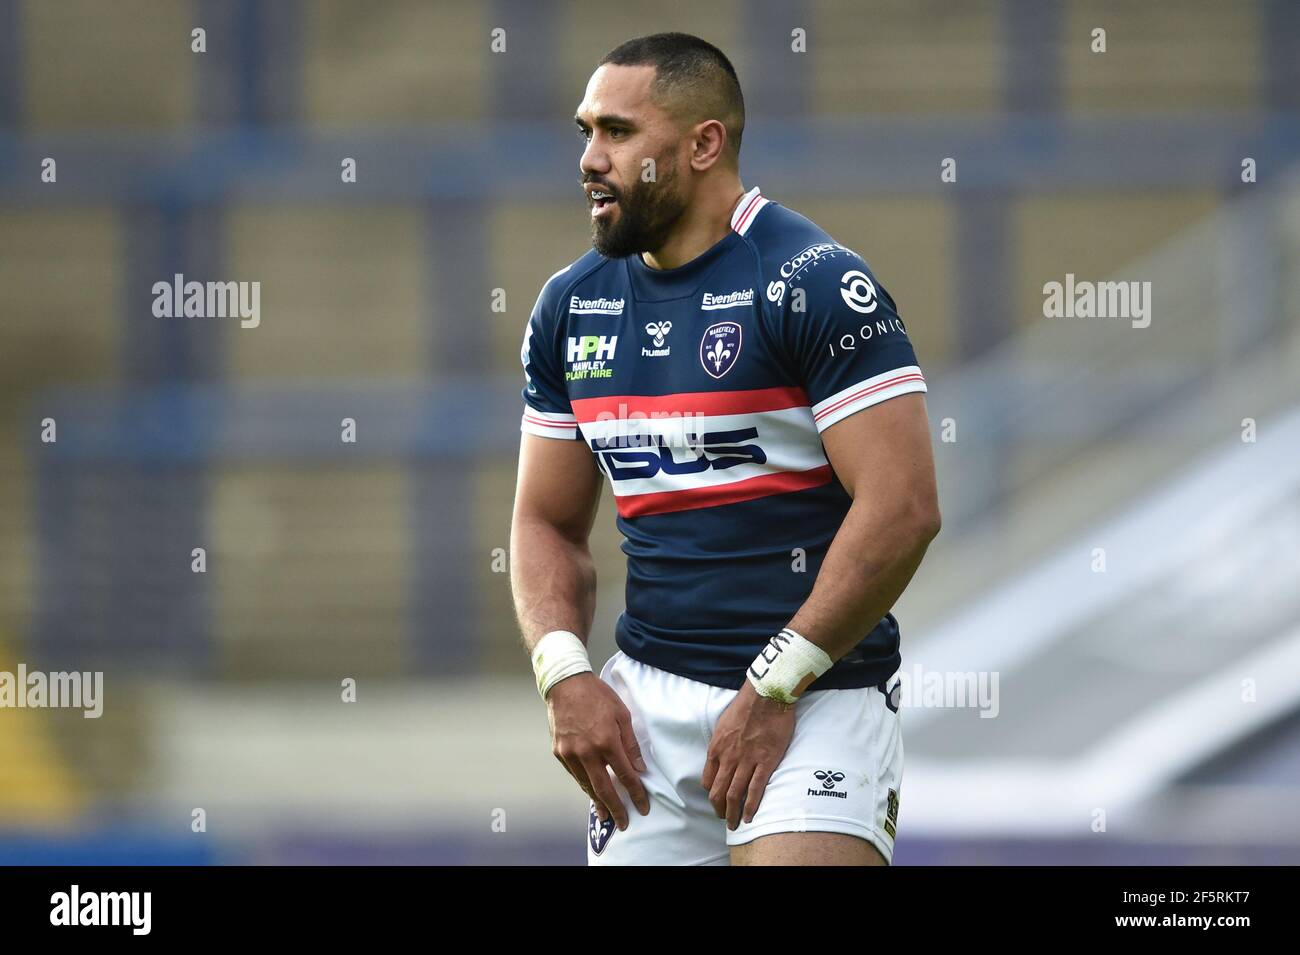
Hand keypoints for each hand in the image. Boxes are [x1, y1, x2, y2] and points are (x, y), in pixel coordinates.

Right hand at [546, 673, 649, 829]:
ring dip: (597, 801)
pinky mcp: (559, 752)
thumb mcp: (622, 714)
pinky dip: (584, 784)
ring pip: (586, 784)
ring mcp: (570, 753)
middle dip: (615, 808)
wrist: (565, 684)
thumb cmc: (597, 696)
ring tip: (606, 813)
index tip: (642, 807)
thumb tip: (639, 768)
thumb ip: (631, 744)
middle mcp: (587, 751)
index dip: (635, 793)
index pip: (625, 775)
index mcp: (607, 741)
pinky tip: (591, 790)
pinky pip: (575, 774)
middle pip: (604, 788)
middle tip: (623, 823)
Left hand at [702, 681, 795, 829]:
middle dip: (719, 810)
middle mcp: (728, 757)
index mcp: (716, 748)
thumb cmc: (746, 706)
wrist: (766, 695)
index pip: (708, 780)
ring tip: (734, 825)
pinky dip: (752, 806)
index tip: (717, 800)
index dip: (712, 794)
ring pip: (735, 794)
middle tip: (723, 819)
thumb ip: (721, 743)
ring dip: (732, 813)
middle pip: (718, 792)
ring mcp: (747, 761)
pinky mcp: (766, 761)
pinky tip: (750, 816)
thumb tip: (721, 756)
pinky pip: (756, 789)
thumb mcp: (723, 724)